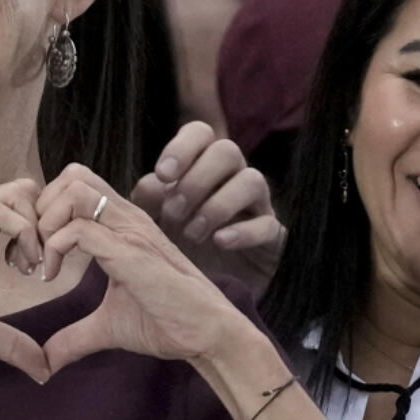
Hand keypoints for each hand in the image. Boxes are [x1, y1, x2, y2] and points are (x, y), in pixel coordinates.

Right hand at [0, 179, 50, 382]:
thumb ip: (10, 343)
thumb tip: (43, 370)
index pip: (22, 201)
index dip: (43, 230)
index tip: (41, 269)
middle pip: (26, 188)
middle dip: (47, 224)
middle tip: (41, 265)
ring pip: (18, 193)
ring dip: (37, 230)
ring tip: (29, 268)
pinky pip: (2, 213)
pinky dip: (24, 236)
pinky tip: (18, 269)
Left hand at [36, 164, 249, 373]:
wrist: (207, 335)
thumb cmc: (167, 322)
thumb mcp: (108, 325)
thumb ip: (75, 335)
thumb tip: (46, 361)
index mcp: (122, 224)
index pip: (75, 183)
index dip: (46, 210)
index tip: (37, 251)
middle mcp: (126, 218)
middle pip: (72, 175)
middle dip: (42, 208)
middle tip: (36, 248)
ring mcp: (130, 231)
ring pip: (75, 190)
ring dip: (48, 222)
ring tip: (44, 258)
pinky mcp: (131, 253)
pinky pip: (81, 230)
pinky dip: (55, 249)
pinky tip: (53, 277)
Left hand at [131, 121, 283, 292]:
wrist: (208, 287)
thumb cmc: (180, 242)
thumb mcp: (154, 222)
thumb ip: (146, 201)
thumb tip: (152, 183)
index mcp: (202, 164)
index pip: (200, 132)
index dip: (182, 147)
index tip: (163, 175)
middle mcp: (232, 177)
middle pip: (227, 151)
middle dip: (196, 180)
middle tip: (173, 212)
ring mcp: (257, 205)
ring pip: (253, 180)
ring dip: (217, 205)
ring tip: (192, 233)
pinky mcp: (272, 236)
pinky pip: (269, 224)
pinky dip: (243, 232)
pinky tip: (219, 242)